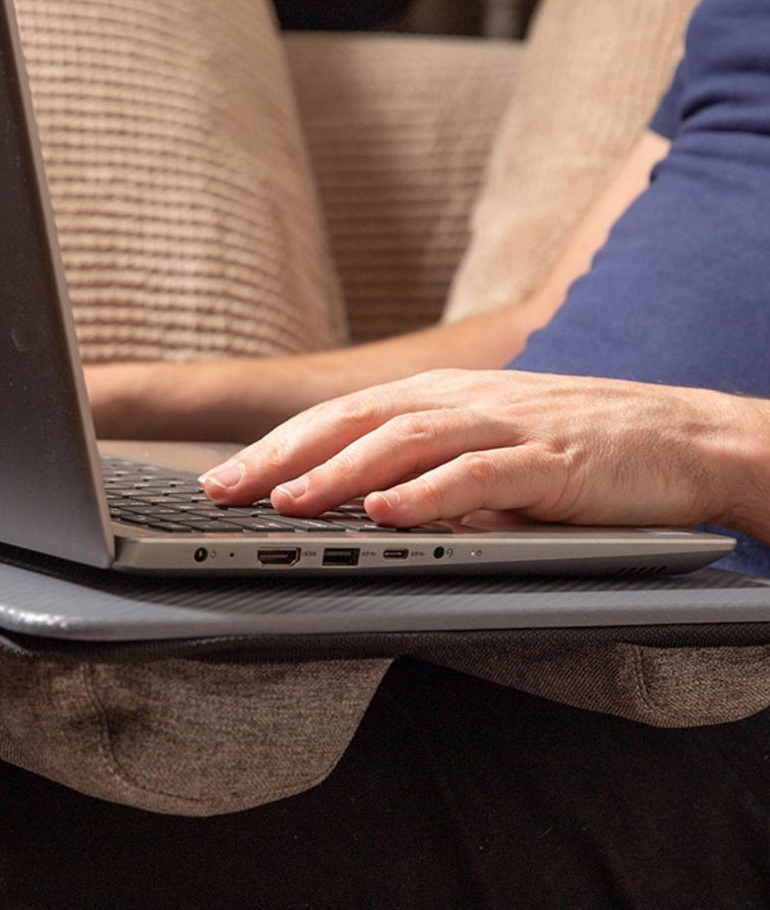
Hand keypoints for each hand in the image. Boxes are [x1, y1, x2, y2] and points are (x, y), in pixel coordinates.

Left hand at [200, 369, 767, 534]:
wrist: (688, 436)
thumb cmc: (582, 449)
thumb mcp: (491, 448)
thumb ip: (427, 471)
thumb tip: (355, 510)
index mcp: (445, 396)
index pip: (343, 417)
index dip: (278, 445)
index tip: (220, 478)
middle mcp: (467, 401)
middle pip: (357, 421)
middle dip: (282, 456)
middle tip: (220, 491)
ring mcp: (510, 425)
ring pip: (407, 442)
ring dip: (340, 473)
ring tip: (287, 503)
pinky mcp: (552, 460)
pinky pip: (480, 475)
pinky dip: (427, 494)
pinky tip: (384, 513)